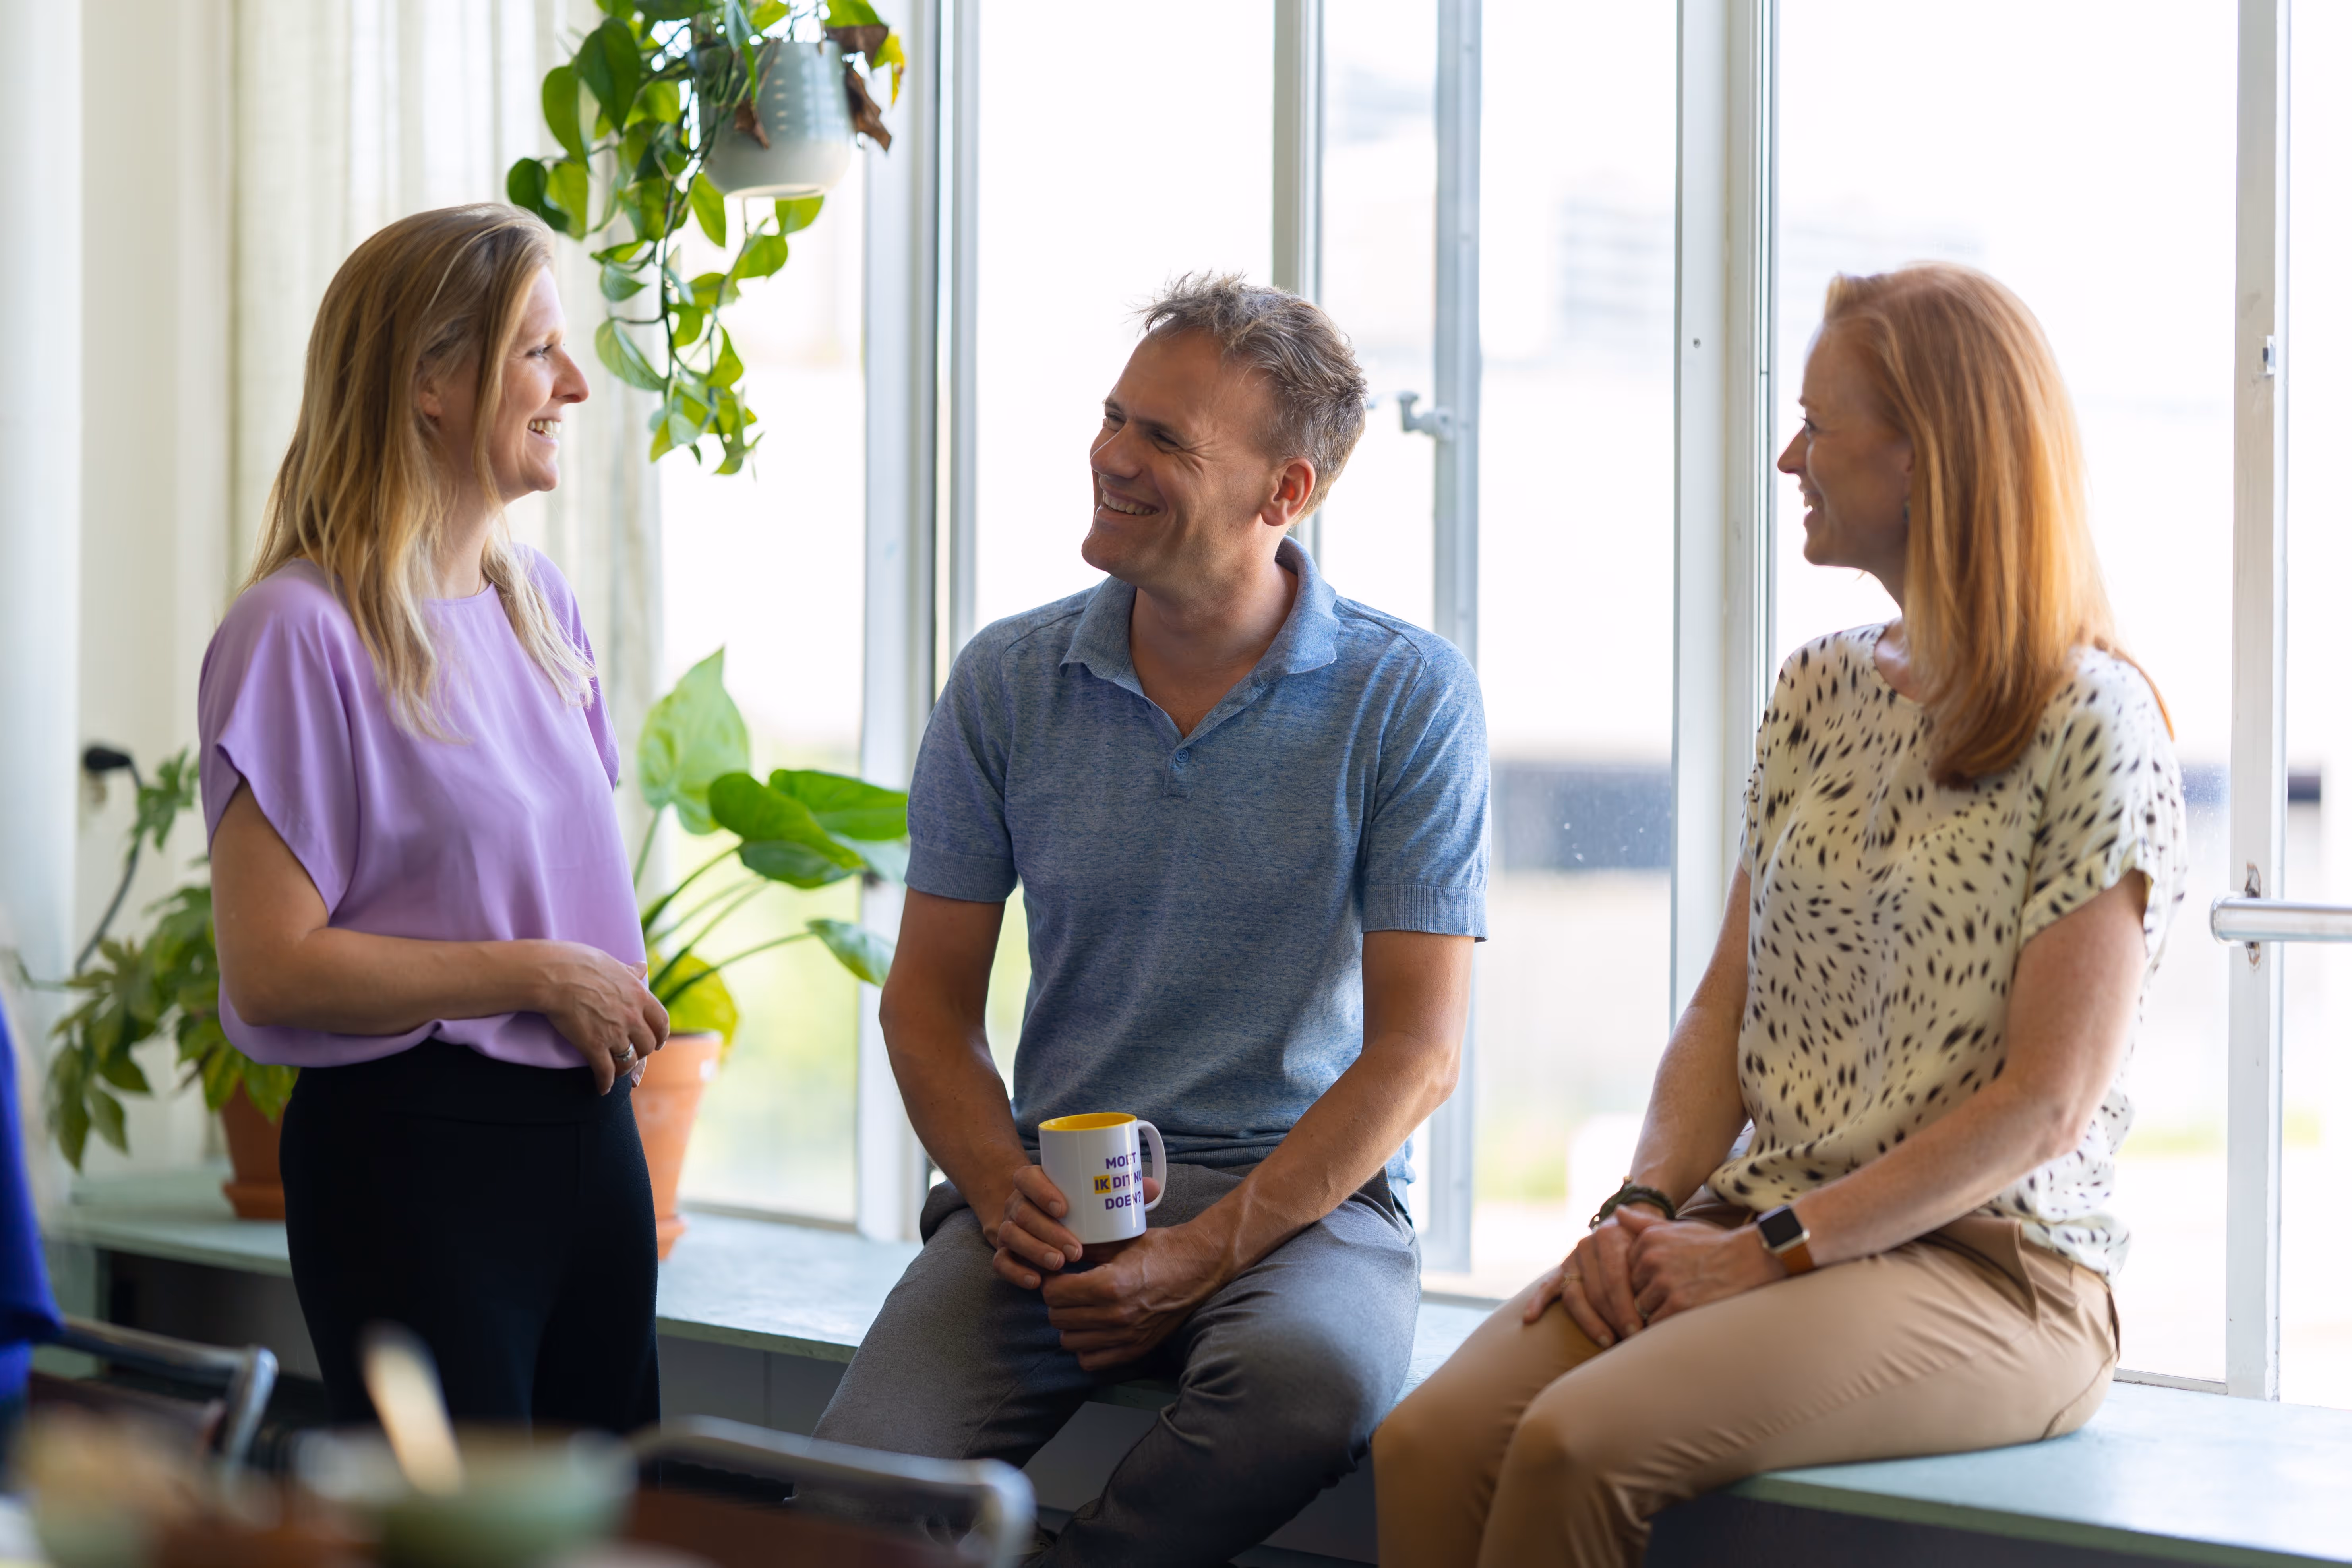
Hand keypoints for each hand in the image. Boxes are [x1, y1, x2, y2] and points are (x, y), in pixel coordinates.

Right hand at [533, 944, 668, 1094]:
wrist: (554, 975)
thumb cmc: (578, 963)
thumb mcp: (612, 964)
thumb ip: (629, 972)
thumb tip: (642, 967)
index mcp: (639, 995)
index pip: (661, 1021)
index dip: (661, 1035)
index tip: (657, 1042)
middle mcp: (632, 1016)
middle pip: (647, 1044)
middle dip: (642, 1053)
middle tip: (635, 1056)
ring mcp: (614, 1032)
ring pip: (628, 1060)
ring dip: (624, 1069)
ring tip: (617, 1072)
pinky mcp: (594, 1046)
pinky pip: (606, 1071)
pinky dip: (605, 1083)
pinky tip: (602, 1088)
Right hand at [985, 1168, 1163, 1288]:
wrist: (1041, 1220)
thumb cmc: (1077, 1207)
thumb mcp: (1093, 1197)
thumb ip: (1119, 1190)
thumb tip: (1152, 1187)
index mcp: (1035, 1182)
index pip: (1027, 1178)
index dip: (1041, 1190)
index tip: (1064, 1208)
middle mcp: (1018, 1203)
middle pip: (1022, 1212)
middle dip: (1047, 1232)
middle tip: (1075, 1250)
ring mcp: (1009, 1227)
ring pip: (1010, 1235)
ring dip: (1034, 1251)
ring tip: (1059, 1264)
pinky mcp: (1005, 1252)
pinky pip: (1001, 1261)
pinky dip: (1015, 1272)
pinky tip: (1035, 1281)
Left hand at [1040, 1214, 1223, 1372]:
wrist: (1199, 1267)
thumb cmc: (1161, 1250)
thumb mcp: (1120, 1241)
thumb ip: (1086, 1248)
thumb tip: (1057, 1250)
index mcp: (1109, 1284)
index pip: (1054, 1294)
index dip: (1050, 1282)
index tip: (1057, 1275)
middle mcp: (1115, 1315)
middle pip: (1057, 1318)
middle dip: (1057, 1302)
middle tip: (1066, 1290)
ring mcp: (1126, 1336)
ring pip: (1069, 1341)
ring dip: (1069, 1325)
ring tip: (1079, 1309)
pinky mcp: (1135, 1349)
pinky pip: (1091, 1361)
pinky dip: (1085, 1347)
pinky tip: (1092, 1329)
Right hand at [1523, 1205, 1658, 1346]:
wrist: (1629, 1226)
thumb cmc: (1649, 1241)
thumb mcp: (1657, 1236)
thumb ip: (1658, 1243)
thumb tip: (1657, 1261)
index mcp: (1609, 1236)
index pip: (1615, 1279)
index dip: (1626, 1308)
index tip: (1639, 1332)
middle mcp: (1586, 1245)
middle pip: (1596, 1292)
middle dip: (1614, 1320)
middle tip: (1629, 1341)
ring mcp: (1571, 1259)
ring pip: (1575, 1296)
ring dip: (1590, 1322)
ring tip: (1607, 1342)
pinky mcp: (1562, 1271)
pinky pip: (1547, 1288)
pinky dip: (1537, 1302)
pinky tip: (1531, 1319)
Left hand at [1627, 1213, 1782, 1325]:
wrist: (1751, 1259)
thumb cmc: (1714, 1245)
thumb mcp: (1679, 1227)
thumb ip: (1644, 1223)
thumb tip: (1617, 1212)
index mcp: (1649, 1240)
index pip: (1628, 1270)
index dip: (1645, 1280)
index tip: (1665, 1278)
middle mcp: (1653, 1259)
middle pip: (1634, 1291)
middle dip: (1650, 1297)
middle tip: (1677, 1292)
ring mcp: (1665, 1282)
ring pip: (1644, 1309)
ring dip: (1659, 1312)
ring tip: (1684, 1302)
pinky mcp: (1679, 1304)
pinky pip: (1658, 1323)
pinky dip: (1669, 1323)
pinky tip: (1687, 1314)